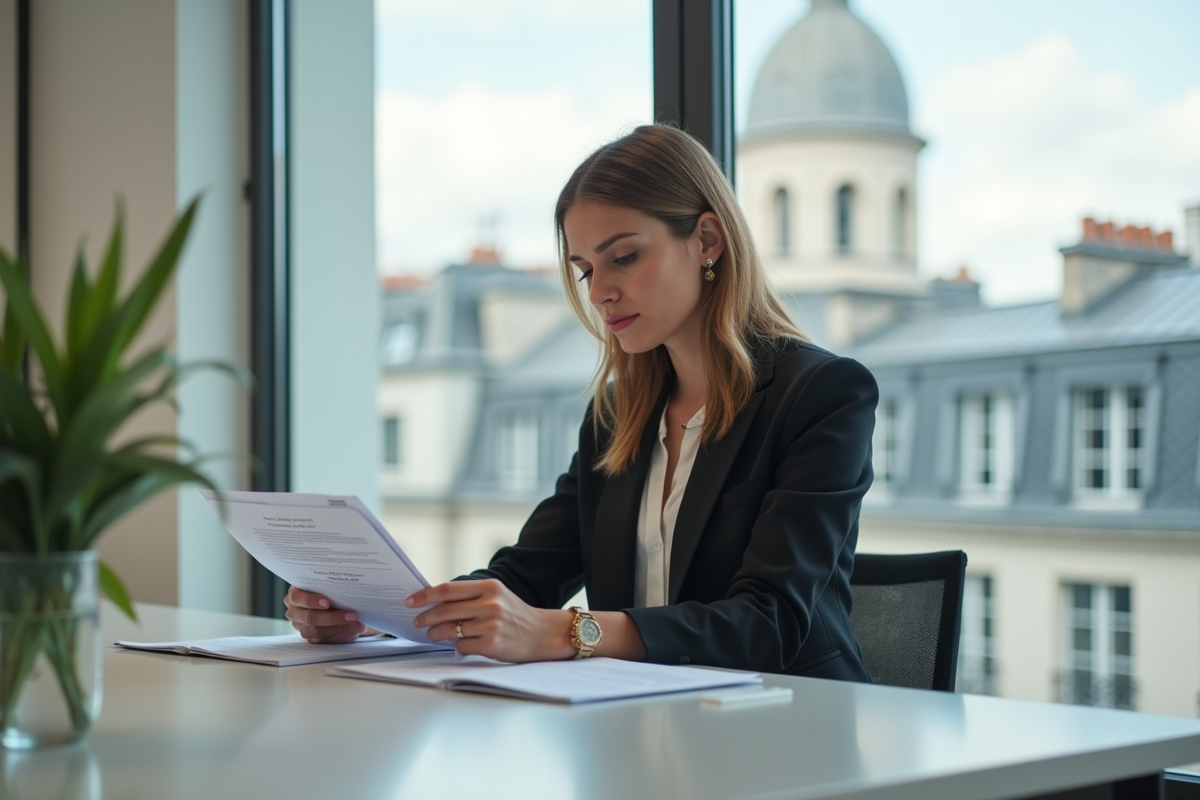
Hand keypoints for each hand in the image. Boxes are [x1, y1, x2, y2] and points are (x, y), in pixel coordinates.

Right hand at [284, 587, 366, 642]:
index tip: (327, 603)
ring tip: (358, 624)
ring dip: (341, 627)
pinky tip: (355, 629)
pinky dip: (343, 634)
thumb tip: (350, 590)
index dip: (311, 601)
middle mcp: (295, 612)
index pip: (297, 598)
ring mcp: (302, 627)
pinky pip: (326, 640)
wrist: (336, 602)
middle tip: (353, 615)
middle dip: (333, 617)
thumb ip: (331, 587)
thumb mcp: (328, 585)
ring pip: (317, 631)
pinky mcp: (312, 638)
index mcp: (295, 594)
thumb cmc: (330, 590)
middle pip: (310, 617)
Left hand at [409, 579, 574, 661]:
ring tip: (434, 635)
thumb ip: (469, 596)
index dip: (425, 595)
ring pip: (449, 630)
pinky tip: (463, 644)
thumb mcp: (496, 596)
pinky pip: (461, 646)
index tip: (410, 601)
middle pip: (444, 610)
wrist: (543, 634)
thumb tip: (434, 602)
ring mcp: (490, 625)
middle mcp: (489, 604)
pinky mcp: (491, 645)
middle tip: (417, 622)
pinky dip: (457, 647)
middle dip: (425, 617)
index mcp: (488, 587)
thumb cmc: (514, 614)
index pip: (448, 589)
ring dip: (436, 634)